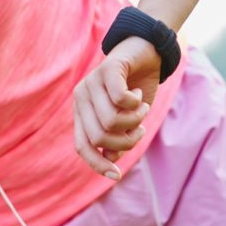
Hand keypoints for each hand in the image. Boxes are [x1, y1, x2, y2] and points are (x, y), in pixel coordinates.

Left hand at [72, 35, 160, 179]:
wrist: (145, 51)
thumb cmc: (134, 90)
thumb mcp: (127, 120)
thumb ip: (117, 138)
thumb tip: (111, 159)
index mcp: (82, 112)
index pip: (82, 146)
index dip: (97, 164)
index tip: (117, 174)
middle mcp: (81, 97)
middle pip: (101, 138)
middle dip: (127, 140)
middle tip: (139, 125)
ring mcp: (91, 82)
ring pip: (112, 121)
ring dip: (135, 120)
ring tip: (140, 107)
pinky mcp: (106, 69)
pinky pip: (121, 99)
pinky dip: (136, 103)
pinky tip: (138, 94)